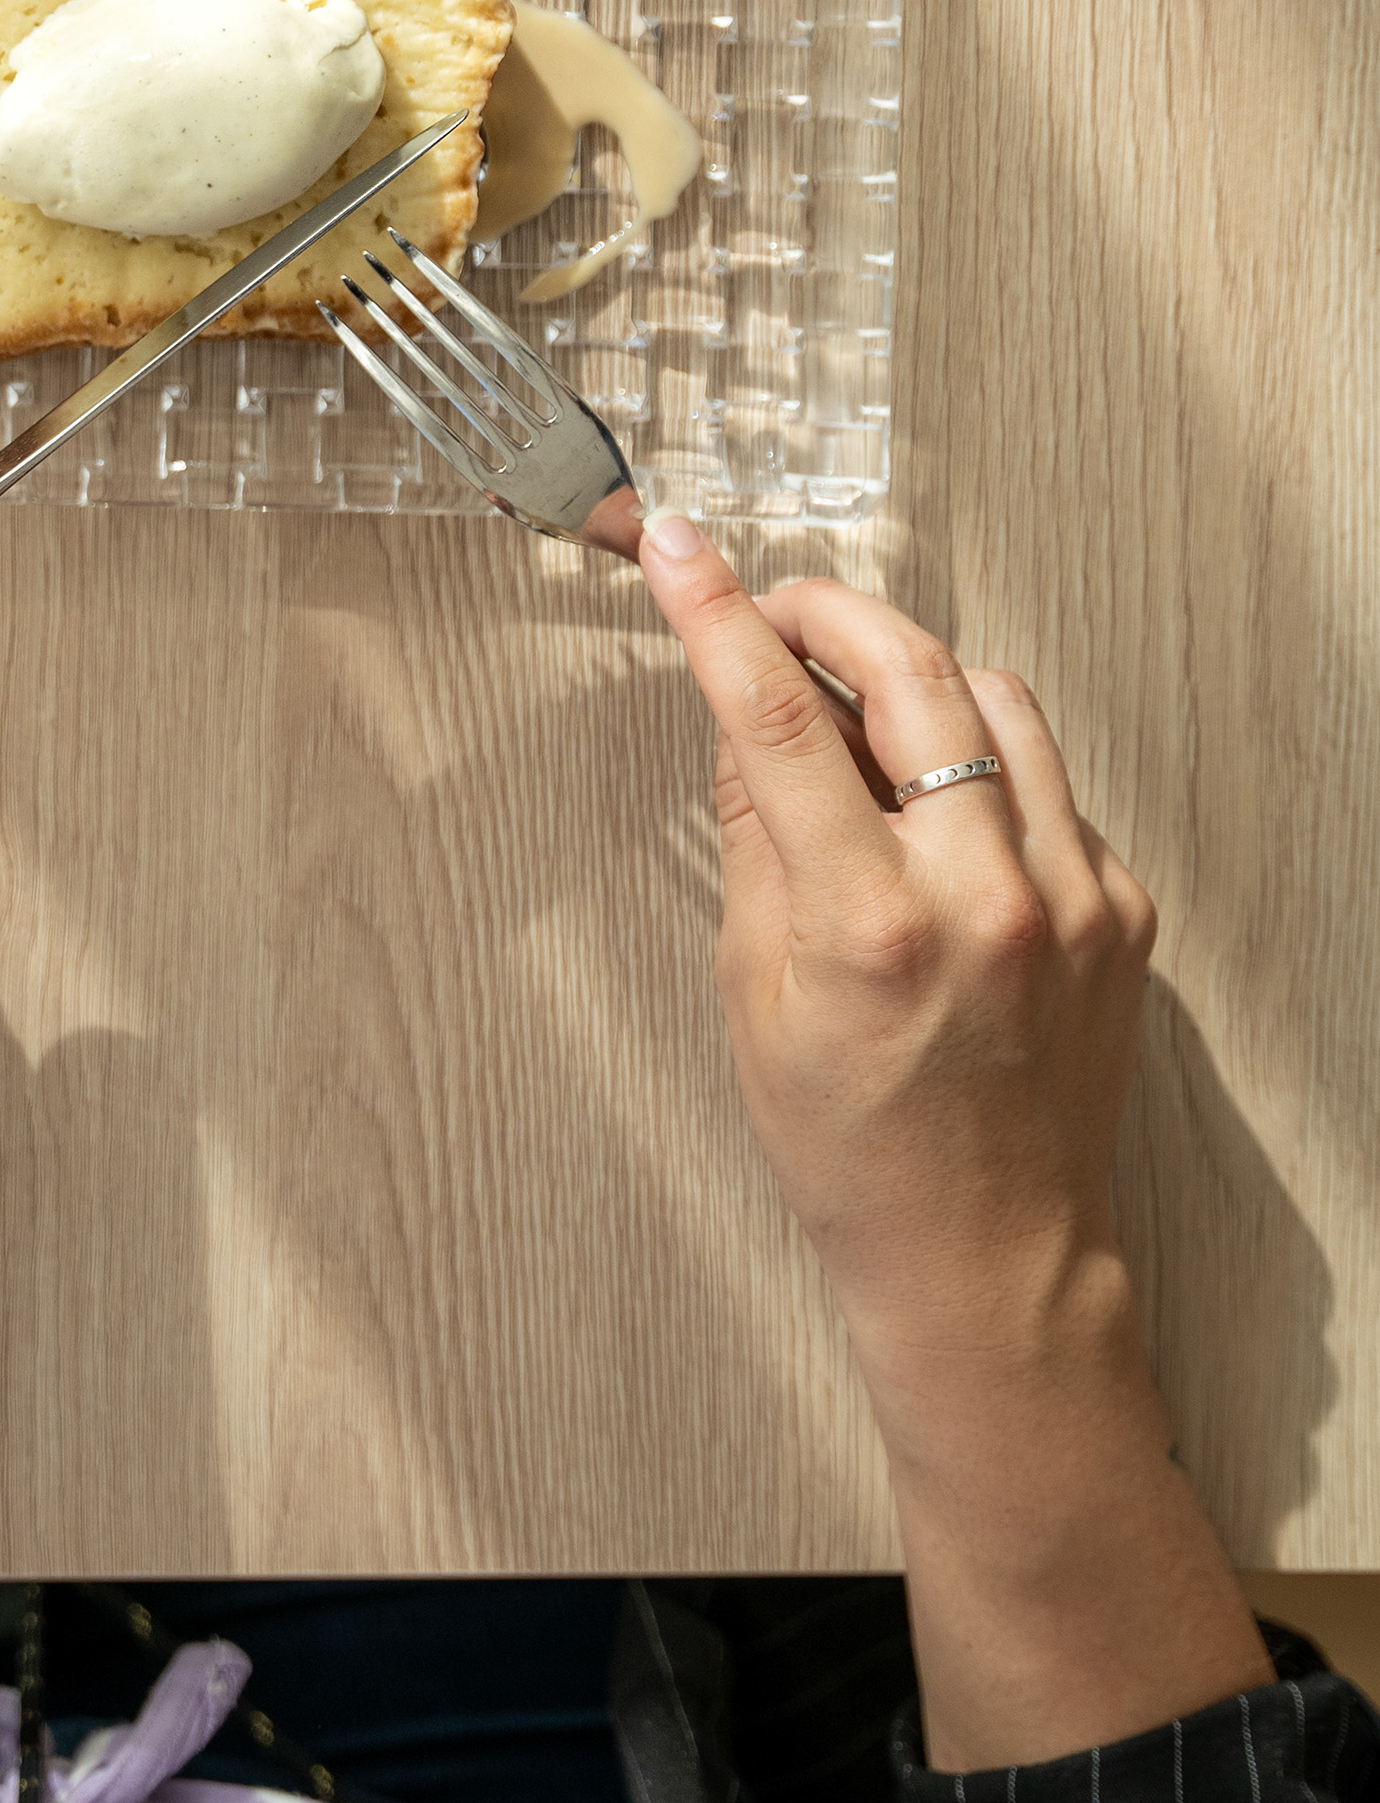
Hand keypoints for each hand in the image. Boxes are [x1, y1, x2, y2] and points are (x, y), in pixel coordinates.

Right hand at [634, 525, 1154, 1378]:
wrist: (985, 1254)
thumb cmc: (852, 1148)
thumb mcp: (755, 996)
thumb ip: (757, 840)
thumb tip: (744, 718)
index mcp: (872, 925)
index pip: (782, 721)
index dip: (720, 616)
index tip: (680, 548)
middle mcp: (987, 896)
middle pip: (913, 671)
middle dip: (831, 611)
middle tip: (778, 606)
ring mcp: (1072, 898)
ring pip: (999, 702)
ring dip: (918, 674)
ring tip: (857, 708)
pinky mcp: (1122, 909)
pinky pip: (1049, 782)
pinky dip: (984, 767)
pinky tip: (936, 816)